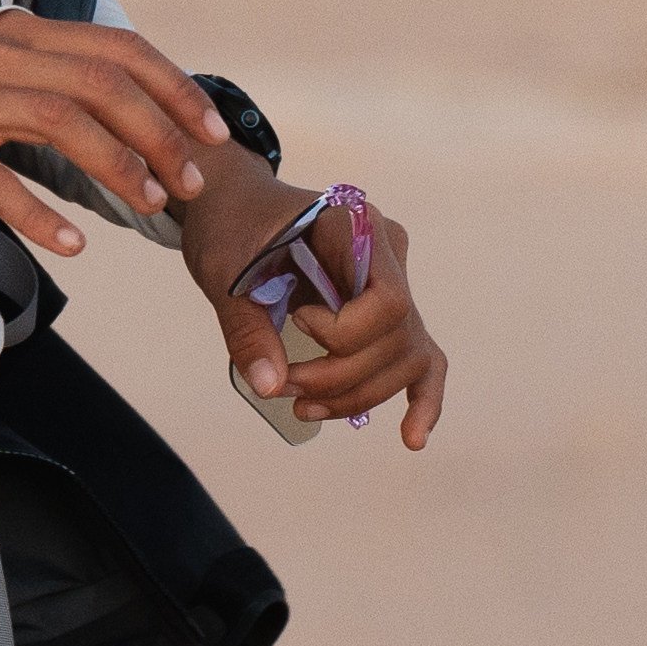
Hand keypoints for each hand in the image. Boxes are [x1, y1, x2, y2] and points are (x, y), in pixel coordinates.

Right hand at [0, 12, 225, 257]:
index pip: (118, 49)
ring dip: (115, 164)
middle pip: (100, 84)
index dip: (173, 88)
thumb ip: (62, 81)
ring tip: (147, 205)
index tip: (211, 132)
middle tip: (187, 182)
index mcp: (25, 33)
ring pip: (59, 121)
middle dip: (158, 133)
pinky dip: (38, 213)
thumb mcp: (6, 73)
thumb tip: (142, 113)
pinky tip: (73, 244)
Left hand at [186, 177, 448, 450]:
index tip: (297, 321)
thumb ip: (247, 327)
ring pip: (406, 358)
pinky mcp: (385, 317)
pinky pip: (422, 361)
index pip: (389, 298)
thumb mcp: (224, 270)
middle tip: (282, 385)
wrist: (233, 207)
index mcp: (357, 226)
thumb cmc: (232, 227)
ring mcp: (394, 285)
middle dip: (340, 376)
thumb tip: (271, 387)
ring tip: (302, 407)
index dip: (347, 331)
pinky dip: (421, 400)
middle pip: (398, 336)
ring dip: (358, 395)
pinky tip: (411, 438)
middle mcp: (387, 253)